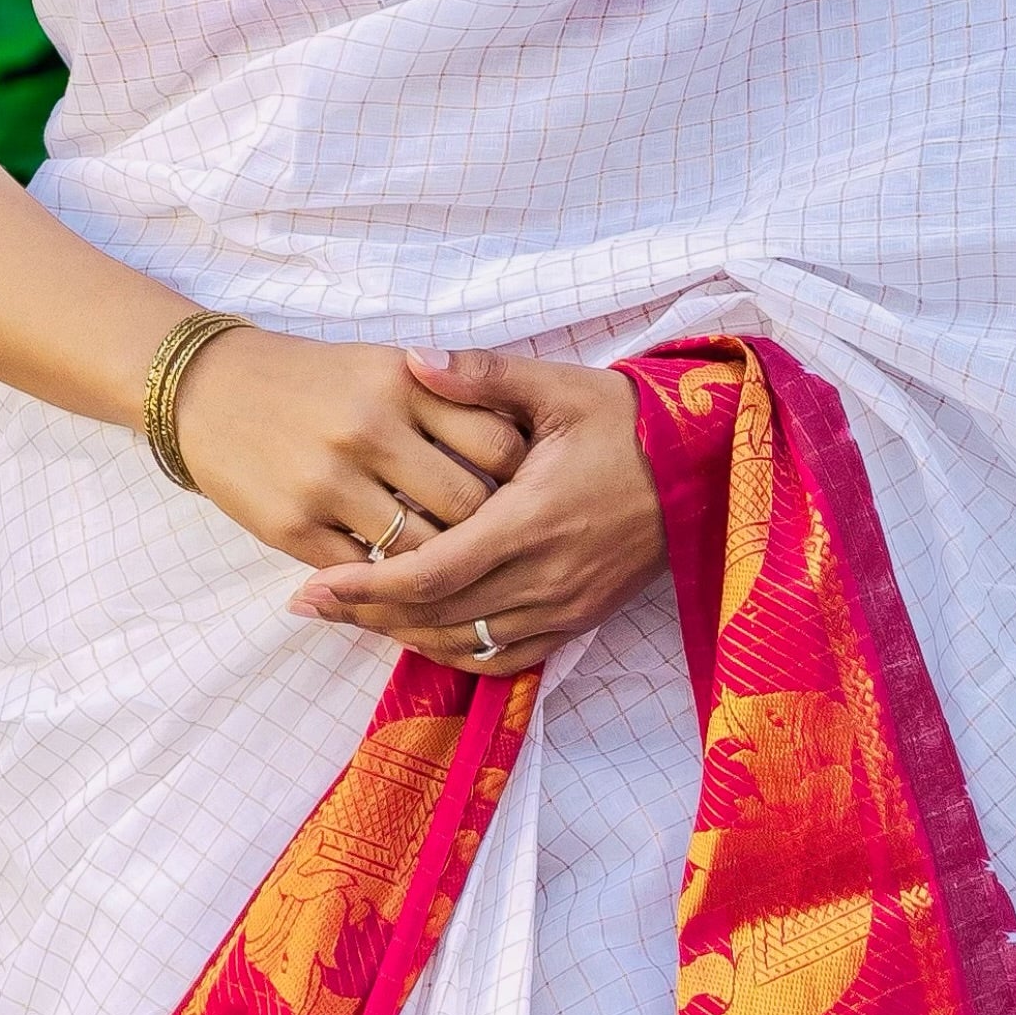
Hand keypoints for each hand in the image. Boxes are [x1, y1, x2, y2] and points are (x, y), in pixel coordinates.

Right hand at [169, 328, 524, 565]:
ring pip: (422, 550)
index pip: (501, 444)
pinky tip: (397, 573)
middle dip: (488, 531)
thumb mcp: (384, 369)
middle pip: (469, 506)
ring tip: (448, 563)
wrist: (207, 391)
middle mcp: (369, 429)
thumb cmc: (314, 383)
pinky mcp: (293, 526)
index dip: (521, 477)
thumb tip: (523, 457)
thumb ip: (449, 401)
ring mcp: (328, 481)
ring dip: (440, 564)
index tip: (521, 492)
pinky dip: (389, 581)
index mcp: (404, 382)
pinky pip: (367, 574)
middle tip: (494, 542)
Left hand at [277, 345, 664, 676]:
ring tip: (351, 615)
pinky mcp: (580, 621)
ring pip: (465, 643)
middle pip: (436, 617)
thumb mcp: (560, 386)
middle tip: (309, 604)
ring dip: (403, 635)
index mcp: (533, 521)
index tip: (312, 588)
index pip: (431, 573)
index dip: (365, 588)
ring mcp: (565, 607)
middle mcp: (547, 577)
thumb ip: (483, 375)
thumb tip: (414, 357)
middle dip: (366, 615)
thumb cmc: (629, 424)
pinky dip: (454, 651)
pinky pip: (505, 657)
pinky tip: (418, 632)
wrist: (706, 468)